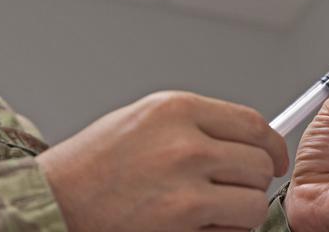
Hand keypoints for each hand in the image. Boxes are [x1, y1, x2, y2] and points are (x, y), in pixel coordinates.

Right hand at [36, 90, 288, 231]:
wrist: (55, 200)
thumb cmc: (92, 163)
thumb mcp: (143, 120)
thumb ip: (193, 123)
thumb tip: (242, 136)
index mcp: (176, 109)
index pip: (252, 123)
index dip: (271, 144)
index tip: (273, 156)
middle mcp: (185, 143)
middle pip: (259, 162)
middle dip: (254, 180)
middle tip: (235, 188)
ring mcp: (186, 187)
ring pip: (253, 201)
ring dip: (241, 211)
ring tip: (214, 212)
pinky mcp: (182, 223)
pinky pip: (233, 230)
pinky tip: (199, 226)